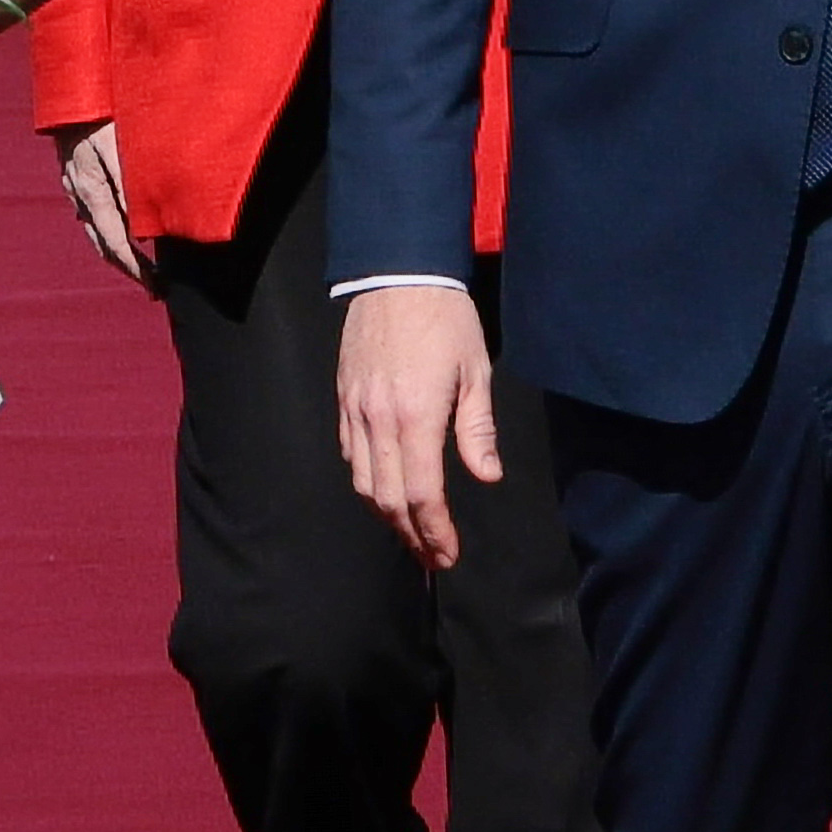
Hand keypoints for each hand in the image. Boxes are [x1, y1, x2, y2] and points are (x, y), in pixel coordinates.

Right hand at [61, 114, 150, 286]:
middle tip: (154, 287)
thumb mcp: (120, 146)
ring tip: (140, 267)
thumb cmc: (101, 113)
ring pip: (96, 230)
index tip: (156, 286)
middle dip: (129, 268)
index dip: (136, 268)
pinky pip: (92, 211)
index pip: (116, 242)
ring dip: (118, 251)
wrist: (70, 89)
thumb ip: (130, 185)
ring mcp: (75, 186)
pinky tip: (123, 229)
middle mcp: (80, 195)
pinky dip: (109, 228)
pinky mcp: (76, 175)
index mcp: (92, 191)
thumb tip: (142, 227)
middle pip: (104, 243)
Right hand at [337, 279, 498, 571]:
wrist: (397, 274)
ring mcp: (356, 410)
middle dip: (411, 536)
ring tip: (412, 533)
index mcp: (416, 416)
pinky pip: (351, 454)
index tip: (448, 555)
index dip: (435, 532)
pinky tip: (386, 491)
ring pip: (363, 482)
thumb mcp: (475, 371)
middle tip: (433, 558)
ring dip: (387, 515)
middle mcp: (379, 420)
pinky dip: (368, 482)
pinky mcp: (344, 399)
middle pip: (388, 499)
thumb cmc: (446, 319)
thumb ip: (477, 429)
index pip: (422, 493)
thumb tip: (486, 476)